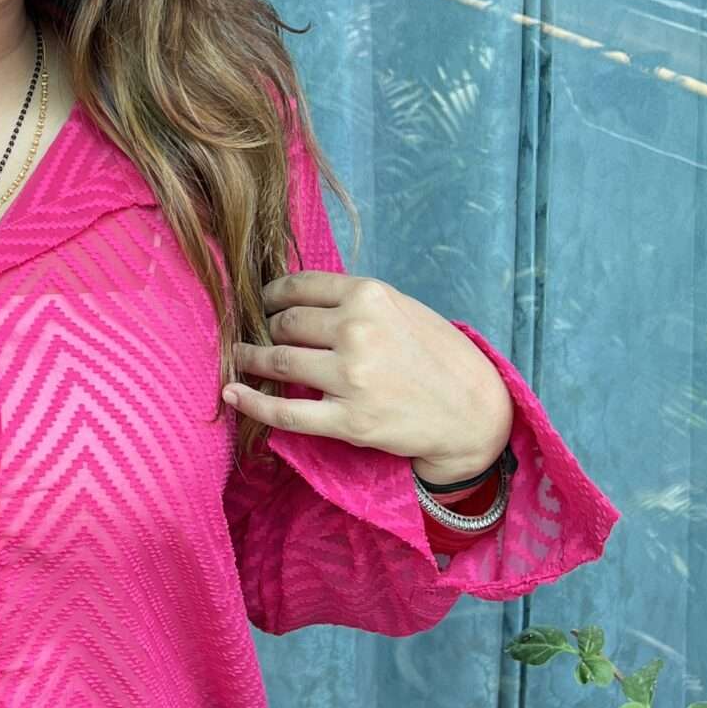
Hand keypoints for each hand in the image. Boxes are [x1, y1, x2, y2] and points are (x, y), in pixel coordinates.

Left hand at [224, 269, 512, 480]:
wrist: (474, 411)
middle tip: (254, 334)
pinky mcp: (349, 420)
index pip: (298, 287)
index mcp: (369, 295)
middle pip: (284, 324)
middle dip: (264, 329)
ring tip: (238, 357)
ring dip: (249, 358)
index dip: (270, 295)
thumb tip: (294, 297)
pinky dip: (251, 402)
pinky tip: (232, 392)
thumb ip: (353, 300)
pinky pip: (284, 411)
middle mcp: (357, 331)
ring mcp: (351, 377)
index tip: (261, 303)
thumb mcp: (401, 308)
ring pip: (278, 362)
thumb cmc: (437, 355)